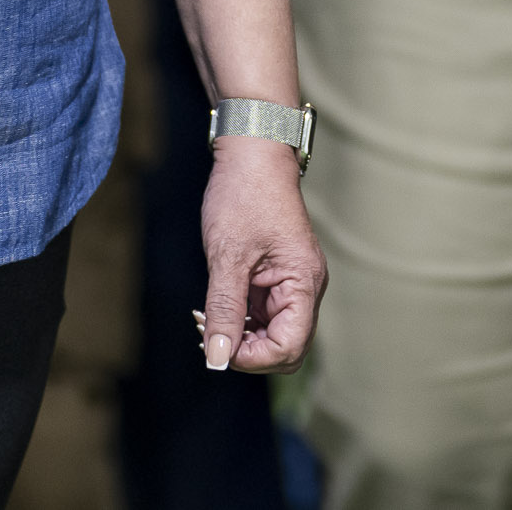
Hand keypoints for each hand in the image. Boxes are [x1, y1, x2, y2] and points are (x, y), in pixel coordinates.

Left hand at [197, 136, 324, 372]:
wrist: (251, 152)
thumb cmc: (244, 195)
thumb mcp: (228, 255)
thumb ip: (224, 310)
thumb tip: (218, 359)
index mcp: (303, 282)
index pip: (289, 346)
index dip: (252, 357)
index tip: (218, 342)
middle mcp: (305, 287)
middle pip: (286, 347)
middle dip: (247, 350)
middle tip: (209, 332)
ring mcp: (293, 282)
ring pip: (272, 333)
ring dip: (240, 335)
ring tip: (206, 317)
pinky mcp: (278, 276)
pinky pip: (263, 314)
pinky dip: (240, 318)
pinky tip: (214, 307)